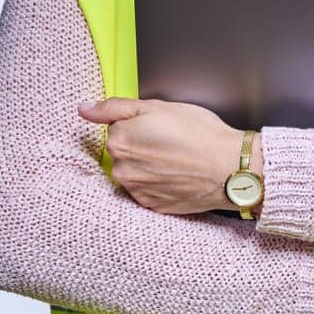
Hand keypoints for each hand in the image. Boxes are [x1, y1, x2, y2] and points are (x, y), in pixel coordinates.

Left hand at [78, 97, 243, 214]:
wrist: (229, 168)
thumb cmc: (199, 133)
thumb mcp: (157, 107)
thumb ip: (115, 108)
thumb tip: (84, 109)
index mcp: (119, 140)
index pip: (117, 126)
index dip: (140, 123)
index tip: (160, 126)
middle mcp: (122, 169)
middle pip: (124, 151)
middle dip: (141, 145)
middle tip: (171, 142)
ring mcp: (137, 190)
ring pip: (135, 171)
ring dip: (149, 165)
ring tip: (177, 159)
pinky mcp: (152, 206)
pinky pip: (148, 190)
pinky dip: (159, 183)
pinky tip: (178, 175)